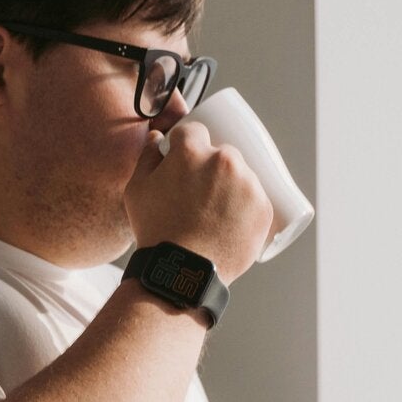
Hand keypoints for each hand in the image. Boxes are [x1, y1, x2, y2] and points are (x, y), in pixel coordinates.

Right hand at [124, 122, 273, 282]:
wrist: (184, 271)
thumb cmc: (156, 231)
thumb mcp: (137, 190)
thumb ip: (146, 157)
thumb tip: (158, 139)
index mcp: (192, 151)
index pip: (195, 130)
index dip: (189, 144)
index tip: (187, 161)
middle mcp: (224, 160)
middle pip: (223, 152)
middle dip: (213, 166)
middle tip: (202, 192)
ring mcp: (248, 184)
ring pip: (243, 174)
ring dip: (233, 184)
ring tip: (217, 211)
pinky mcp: (264, 207)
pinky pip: (258, 198)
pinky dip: (248, 205)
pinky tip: (233, 219)